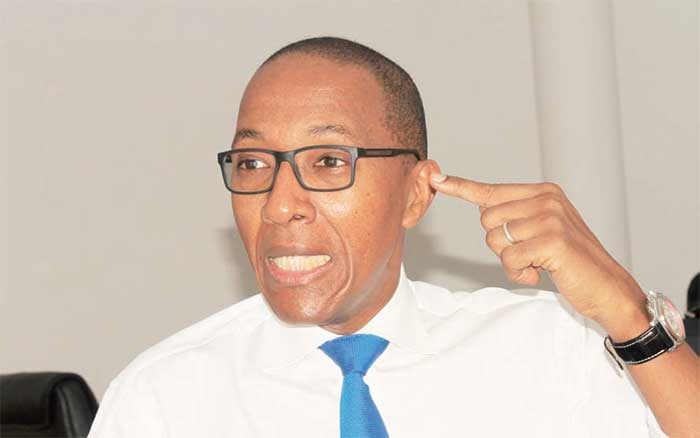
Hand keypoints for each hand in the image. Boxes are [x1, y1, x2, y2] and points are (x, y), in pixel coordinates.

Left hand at [429, 173, 649, 337]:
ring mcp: (550, 218)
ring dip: (510, 261)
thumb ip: (516, 217)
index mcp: (544, 192)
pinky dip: (519, 272)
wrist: (608, 287)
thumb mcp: (543, 232)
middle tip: (529, 254)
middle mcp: (547, 199)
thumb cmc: (571, 262)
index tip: (437, 179)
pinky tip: (541, 273)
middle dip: (500, 244)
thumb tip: (482, 209)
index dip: (462, 188)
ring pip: (495, 239)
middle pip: (487, 219)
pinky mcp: (552, 240)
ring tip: (538, 263)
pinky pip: (510, 258)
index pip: (492, 190)